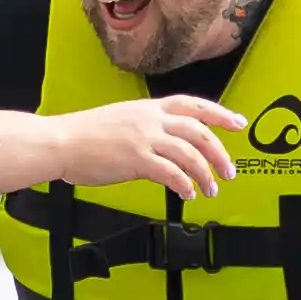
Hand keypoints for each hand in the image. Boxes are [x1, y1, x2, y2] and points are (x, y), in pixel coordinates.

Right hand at [57, 95, 242, 198]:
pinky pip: (171, 173)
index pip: (195, 106)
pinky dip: (184, 184)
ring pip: (189, 154)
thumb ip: (148, 128)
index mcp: (150, 108)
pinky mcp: (136, 159)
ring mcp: (144, 139)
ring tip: (211, 189)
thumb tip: (166, 145)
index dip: (220, 114)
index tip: (239, 123)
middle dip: (219, 153)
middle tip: (230, 171)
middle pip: (199, 132)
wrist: (61, 142)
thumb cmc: (86, 135)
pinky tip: (187, 193)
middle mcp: (151, 120)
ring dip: (205, 174)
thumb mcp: (123, 120)